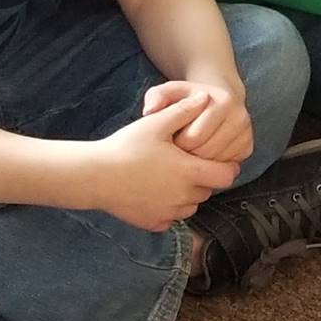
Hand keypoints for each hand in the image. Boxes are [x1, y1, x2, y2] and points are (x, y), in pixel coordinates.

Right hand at [92, 93, 239, 231]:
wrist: (93, 176)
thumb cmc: (125, 147)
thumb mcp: (156, 123)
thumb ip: (184, 111)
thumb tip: (206, 97)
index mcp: (189, 172)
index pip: (226, 175)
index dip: (226, 166)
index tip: (219, 158)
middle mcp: (183, 197)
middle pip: (209, 190)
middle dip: (205, 178)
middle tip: (188, 164)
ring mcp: (168, 213)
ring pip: (192, 206)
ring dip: (189, 194)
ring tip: (171, 177)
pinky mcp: (154, 224)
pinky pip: (172, 218)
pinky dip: (170, 208)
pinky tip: (156, 192)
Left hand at [142, 78, 251, 163]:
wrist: (218, 97)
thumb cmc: (189, 97)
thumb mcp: (170, 91)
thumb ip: (156, 97)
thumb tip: (149, 111)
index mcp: (223, 102)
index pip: (193, 137)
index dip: (176, 142)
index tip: (171, 137)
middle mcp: (240, 118)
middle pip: (205, 152)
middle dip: (187, 155)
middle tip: (178, 148)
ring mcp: (246, 134)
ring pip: (216, 163)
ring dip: (198, 162)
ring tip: (189, 150)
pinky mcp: (248, 148)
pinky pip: (225, 167)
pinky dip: (211, 165)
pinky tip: (201, 154)